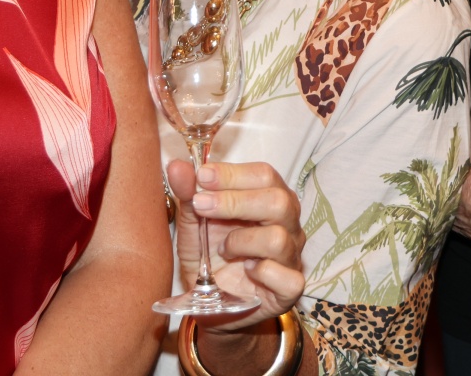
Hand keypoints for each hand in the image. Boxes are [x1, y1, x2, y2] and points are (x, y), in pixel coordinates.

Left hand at [166, 159, 303, 332]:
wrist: (210, 304)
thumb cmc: (207, 257)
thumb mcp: (193, 224)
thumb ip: (188, 193)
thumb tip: (177, 165)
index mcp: (269, 198)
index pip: (264, 175)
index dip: (233, 174)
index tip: (202, 176)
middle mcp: (287, 223)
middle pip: (278, 201)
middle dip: (235, 201)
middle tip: (202, 206)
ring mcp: (292, 256)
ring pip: (278, 238)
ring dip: (241, 241)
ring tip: (222, 249)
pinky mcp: (291, 289)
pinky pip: (287, 278)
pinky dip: (262, 272)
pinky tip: (245, 271)